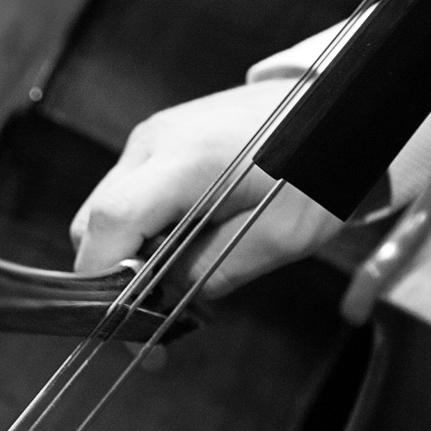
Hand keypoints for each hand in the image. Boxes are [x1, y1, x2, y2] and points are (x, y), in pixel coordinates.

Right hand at [70, 79, 343, 297]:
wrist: (336, 109)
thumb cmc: (319, 165)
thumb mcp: (280, 237)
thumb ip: (215, 272)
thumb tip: (166, 302)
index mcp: (187, 160)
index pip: (111, 222)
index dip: (104, 278)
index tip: (126, 322)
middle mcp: (157, 141)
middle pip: (95, 220)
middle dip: (114, 273)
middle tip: (154, 312)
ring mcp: (154, 135)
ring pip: (106, 208)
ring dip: (130, 250)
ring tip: (177, 275)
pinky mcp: (160, 138)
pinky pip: (130, 191)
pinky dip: (143, 225)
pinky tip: (182, 242)